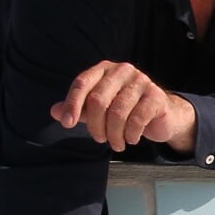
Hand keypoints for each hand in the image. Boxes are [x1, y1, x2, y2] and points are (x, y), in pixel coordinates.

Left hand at [51, 61, 195, 153]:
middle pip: (98, 100)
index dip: (72, 104)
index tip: (67, 124)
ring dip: (114, 135)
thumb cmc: (125, 110)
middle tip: (100, 139)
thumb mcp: (98, 110)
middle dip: (95, 125)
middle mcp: (122, 70)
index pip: (82, 83)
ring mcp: (141, 81)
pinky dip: (130, 135)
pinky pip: (137, 119)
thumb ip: (78, 109)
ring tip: (116, 144)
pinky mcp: (156, 96)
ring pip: (117, 113)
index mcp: (104, 69)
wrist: (160, 115)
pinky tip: (131, 139)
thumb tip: (54, 111)